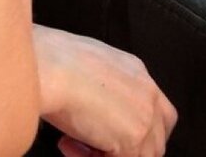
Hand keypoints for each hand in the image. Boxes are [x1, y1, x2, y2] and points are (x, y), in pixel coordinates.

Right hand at [34, 25, 177, 156]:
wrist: (48, 67)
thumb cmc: (51, 58)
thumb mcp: (84, 62)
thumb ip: (101, 83)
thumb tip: (92, 102)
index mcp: (135, 70)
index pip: (154, 109)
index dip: (134, 128)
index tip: (108, 134)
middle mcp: (147, 93)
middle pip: (156, 138)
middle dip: (127, 148)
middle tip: (91, 145)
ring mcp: (144, 117)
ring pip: (141, 155)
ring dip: (104, 154)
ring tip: (71, 142)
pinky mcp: (133, 140)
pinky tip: (66, 143)